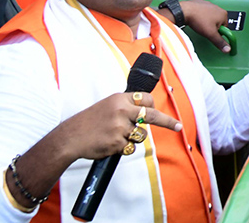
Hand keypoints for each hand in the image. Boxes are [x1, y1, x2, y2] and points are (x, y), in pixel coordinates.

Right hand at [59, 92, 180, 162]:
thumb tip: (145, 108)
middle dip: (167, 122)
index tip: (157, 110)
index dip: (151, 106)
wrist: (70, 137)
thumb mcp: (107, 105)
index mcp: (119, 99)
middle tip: (178, 126)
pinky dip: (123, 148)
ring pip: (140, 135)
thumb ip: (125, 106)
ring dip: (133, 138)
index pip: (146, 99)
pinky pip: (129, 148)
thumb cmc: (88, 122)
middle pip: (151, 116)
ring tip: (115, 136)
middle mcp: (122, 111)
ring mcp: (120, 127)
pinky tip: (110, 145)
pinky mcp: (117, 143)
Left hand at [177, 0, 230, 52]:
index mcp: (223, 14)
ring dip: (206, 22)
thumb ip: (219, 41)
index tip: (211, 34)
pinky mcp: (202, 3)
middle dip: (212, 27)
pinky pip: (203, 12)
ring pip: (210, 17)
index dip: (217, 33)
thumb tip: (227, 48)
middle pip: (218, 22)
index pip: (225, 27)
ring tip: (199, 24)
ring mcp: (210, 4)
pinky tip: (196, 19)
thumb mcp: (210, 34)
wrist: (184, 11)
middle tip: (204, 30)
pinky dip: (200, 15)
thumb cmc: (198, 20)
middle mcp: (218, 8)